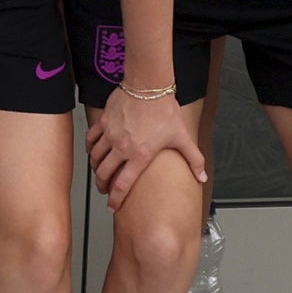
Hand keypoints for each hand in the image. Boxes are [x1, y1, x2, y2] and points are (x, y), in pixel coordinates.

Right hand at [83, 81, 205, 207]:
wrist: (148, 86)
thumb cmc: (165, 111)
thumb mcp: (182, 137)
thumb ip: (193, 159)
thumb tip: (202, 177)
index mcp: (140, 155)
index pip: (122, 184)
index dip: (116, 199)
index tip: (113, 206)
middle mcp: (121, 147)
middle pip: (103, 174)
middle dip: (102, 186)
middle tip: (104, 190)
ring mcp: (109, 134)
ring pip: (95, 158)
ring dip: (95, 168)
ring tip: (99, 172)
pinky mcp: (103, 122)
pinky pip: (91, 139)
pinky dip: (90, 148)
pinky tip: (93, 150)